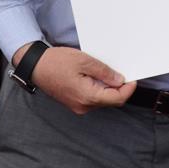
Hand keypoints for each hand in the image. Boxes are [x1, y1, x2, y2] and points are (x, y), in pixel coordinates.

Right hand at [13, 43, 136, 114]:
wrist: (35, 66)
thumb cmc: (56, 62)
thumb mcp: (84, 61)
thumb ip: (104, 72)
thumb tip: (120, 80)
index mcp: (87, 97)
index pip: (117, 99)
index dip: (128, 89)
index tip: (133, 78)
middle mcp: (83, 106)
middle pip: (110, 100)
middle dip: (118, 87)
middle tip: (121, 71)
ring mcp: (78, 106)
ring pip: (101, 99)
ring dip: (108, 87)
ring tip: (106, 70)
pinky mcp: (74, 102)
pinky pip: (92, 97)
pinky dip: (98, 88)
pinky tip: (96, 75)